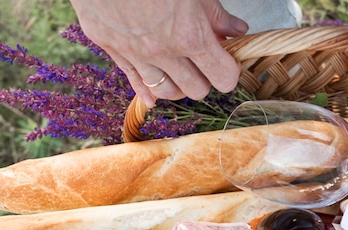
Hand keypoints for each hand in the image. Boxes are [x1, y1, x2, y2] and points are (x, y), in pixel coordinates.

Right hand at [69, 0, 248, 106]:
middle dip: (205, 79)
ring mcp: (135, 53)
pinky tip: (152, 96)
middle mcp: (163, 52)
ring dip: (178, 85)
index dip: (228, 72)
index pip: (223, 77)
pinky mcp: (111, 47)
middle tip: (203, 63)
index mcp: (190, 35)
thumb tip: (236, 30)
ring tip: (180, 72)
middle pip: (196, 89)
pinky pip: (133, 81)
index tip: (227, 62)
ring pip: (166, 92)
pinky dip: (146, 91)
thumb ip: (215, 13)